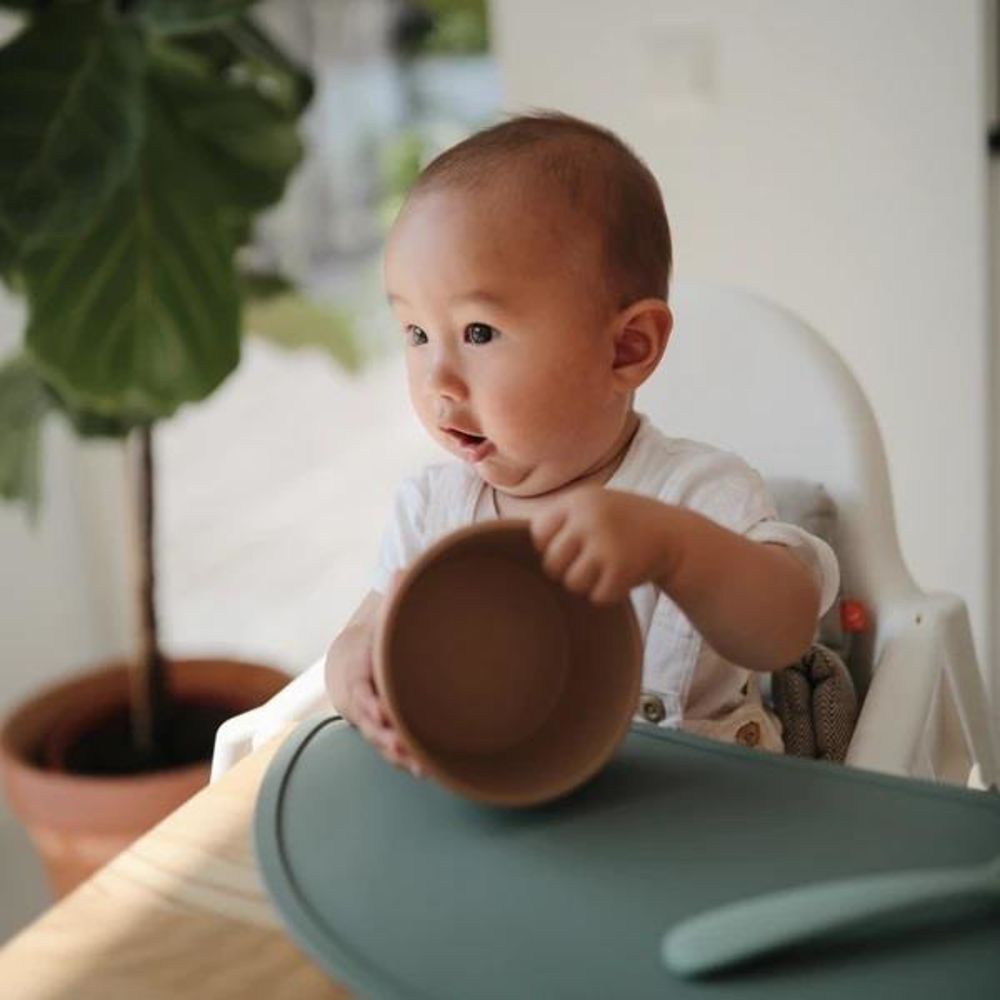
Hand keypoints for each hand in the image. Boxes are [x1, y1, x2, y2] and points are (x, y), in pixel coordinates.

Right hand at [326, 570, 422, 776]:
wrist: (350, 665)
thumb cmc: (372, 642)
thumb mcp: (379, 622)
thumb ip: (391, 600)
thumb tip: (400, 570)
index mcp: (359, 673)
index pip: (360, 690)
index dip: (368, 703)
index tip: (381, 709)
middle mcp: (362, 701)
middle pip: (369, 724)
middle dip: (384, 735)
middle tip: (402, 744)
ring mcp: (370, 720)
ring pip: (381, 743)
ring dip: (398, 754)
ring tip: (420, 766)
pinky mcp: (384, 732)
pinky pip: (392, 750)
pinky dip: (406, 760)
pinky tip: (427, 770)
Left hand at [529, 484, 675, 603]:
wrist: (676, 534)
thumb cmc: (624, 524)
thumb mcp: (594, 506)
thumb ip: (561, 520)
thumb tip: (508, 544)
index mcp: (578, 500)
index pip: (539, 533)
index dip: (551, 547)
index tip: (572, 548)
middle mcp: (589, 518)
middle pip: (552, 563)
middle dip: (568, 570)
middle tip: (591, 564)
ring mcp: (605, 543)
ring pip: (573, 582)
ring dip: (588, 584)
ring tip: (608, 568)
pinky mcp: (621, 568)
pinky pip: (597, 596)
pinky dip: (609, 594)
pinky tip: (622, 578)